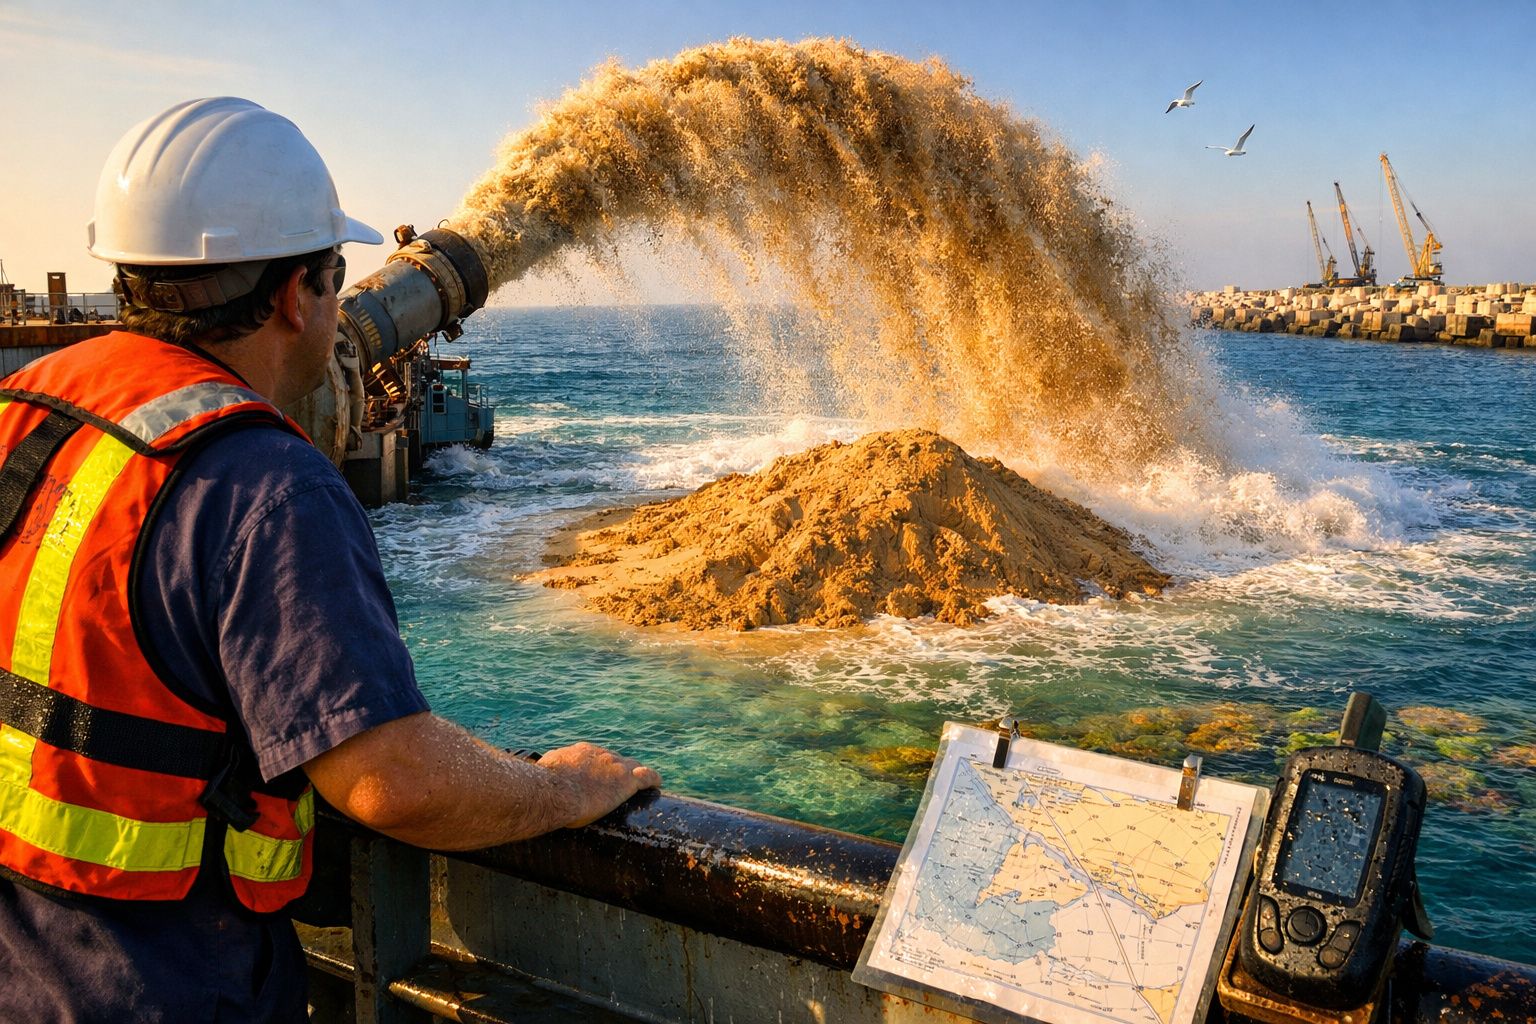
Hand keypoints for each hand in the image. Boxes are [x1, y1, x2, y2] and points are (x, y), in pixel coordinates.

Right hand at [536, 741, 661, 827]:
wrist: (554, 791)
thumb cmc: (541, 787)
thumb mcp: (539, 776)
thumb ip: (541, 774)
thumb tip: (529, 780)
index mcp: (577, 752)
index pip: (591, 757)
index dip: (594, 768)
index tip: (593, 778)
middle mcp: (597, 754)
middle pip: (612, 759)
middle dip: (614, 770)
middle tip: (614, 785)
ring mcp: (613, 765)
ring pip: (630, 765)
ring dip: (633, 773)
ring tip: (639, 784)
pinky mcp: (626, 780)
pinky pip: (646, 775)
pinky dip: (652, 779)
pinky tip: (658, 784)